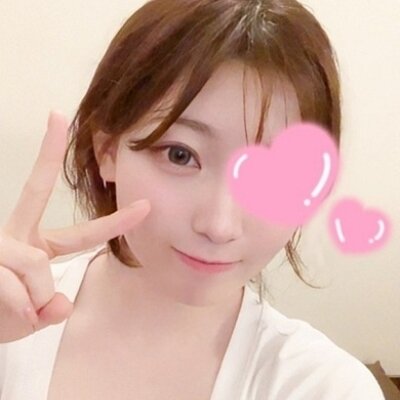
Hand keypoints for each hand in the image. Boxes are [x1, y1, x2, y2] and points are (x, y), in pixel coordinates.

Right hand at [0, 111, 149, 342]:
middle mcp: (15, 235)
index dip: (114, 222)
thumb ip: (50, 306)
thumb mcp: (31, 317)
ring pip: (38, 265)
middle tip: (56, 116)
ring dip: (33, 302)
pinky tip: (6, 312)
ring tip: (17, 312)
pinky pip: (17, 287)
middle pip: (36, 188)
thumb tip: (59, 305)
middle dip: (48, 152)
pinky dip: (18, 311)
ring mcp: (0, 243)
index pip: (82, 235)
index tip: (142, 206)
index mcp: (38, 247)